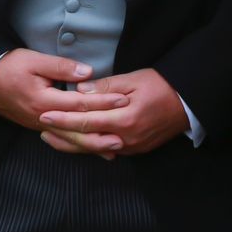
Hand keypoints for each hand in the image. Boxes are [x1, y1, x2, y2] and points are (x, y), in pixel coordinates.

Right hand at [0, 50, 119, 140]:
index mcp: (44, 101)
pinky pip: (61, 138)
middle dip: (101, 134)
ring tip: (113, 149)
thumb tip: (87, 74)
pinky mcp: (37, 126)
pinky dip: (77, 144)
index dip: (103, 102)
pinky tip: (91, 147)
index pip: (80, 104)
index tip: (123, 100)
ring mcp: (39, 125)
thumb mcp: (35, 60)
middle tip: (124, 138)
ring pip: (69, 139)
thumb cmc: (8, 67)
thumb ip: (62, 67)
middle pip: (76, 130)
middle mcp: (42, 119)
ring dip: (91, 145)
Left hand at [37, 68, 188, 157]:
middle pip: (86, 141)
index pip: (85, 122)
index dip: (63, 119)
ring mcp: (130, 147)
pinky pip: (107, 151)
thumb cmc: (163, 87)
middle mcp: (125, 139)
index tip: (44, 115)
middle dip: (62, 135)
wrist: (189, 104)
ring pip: (94, 149)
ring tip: (52, 138)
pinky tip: (78, 143)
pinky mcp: (135, 150)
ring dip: (72, 144)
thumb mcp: (135, 80)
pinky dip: (89, 147)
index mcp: (124, 120)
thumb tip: (81, 90)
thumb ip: (106, 87)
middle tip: (42, 128)